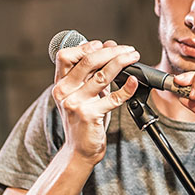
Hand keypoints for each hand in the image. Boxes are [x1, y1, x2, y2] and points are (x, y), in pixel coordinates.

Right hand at [51, 40, 139, 162]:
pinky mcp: (89, 115)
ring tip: (133, 57)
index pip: (66, 55)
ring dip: (121, 62)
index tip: (105, 44)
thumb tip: (109, 46)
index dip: (86, 46)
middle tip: (127, 49)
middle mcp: (65, 92)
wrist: (79, 150)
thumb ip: (93, 73)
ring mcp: (76, 103)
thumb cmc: (84, 120)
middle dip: (111, 51)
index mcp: (60, 84)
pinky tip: (134, 82)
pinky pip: (113, 98)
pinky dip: (126, 88)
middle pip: (87, 61)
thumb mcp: (82, 95)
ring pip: (102, 75)